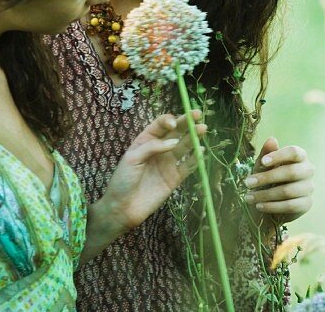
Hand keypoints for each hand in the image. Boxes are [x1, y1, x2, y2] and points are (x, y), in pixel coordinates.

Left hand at [83, 111, 204, 260]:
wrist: (122, 209)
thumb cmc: (122, 181)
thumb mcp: (132, 159)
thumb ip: (152, 147)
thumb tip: (175, 142)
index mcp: (146, 140)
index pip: (160, 125)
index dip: (168, 120)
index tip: (173, 123)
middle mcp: (159, 149)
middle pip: (176, 132)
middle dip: (186, 123)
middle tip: (197, 115)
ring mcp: (168, 163)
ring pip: (185, 146)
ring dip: (194, 137)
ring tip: (203, 129)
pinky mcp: (175, 178)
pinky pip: (188, 165)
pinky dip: (196, 158)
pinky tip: (202, 150)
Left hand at [243, 137, 314, 226]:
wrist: (270, 204)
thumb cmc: (267, 180)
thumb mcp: (262, 167)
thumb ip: (266, 154)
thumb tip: (271, 139)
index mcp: (299, 157)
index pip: (294, 152)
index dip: (279, 156)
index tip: (263, 162)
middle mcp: (308, 170)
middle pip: (291, 172)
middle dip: (267, 178)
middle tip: (248, 182)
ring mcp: (309, 188)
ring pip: (288, 191)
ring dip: (265, 195)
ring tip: (249, 197)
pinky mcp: (307, 204)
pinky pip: (290, 205)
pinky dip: (272, 206)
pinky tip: (259, 206)